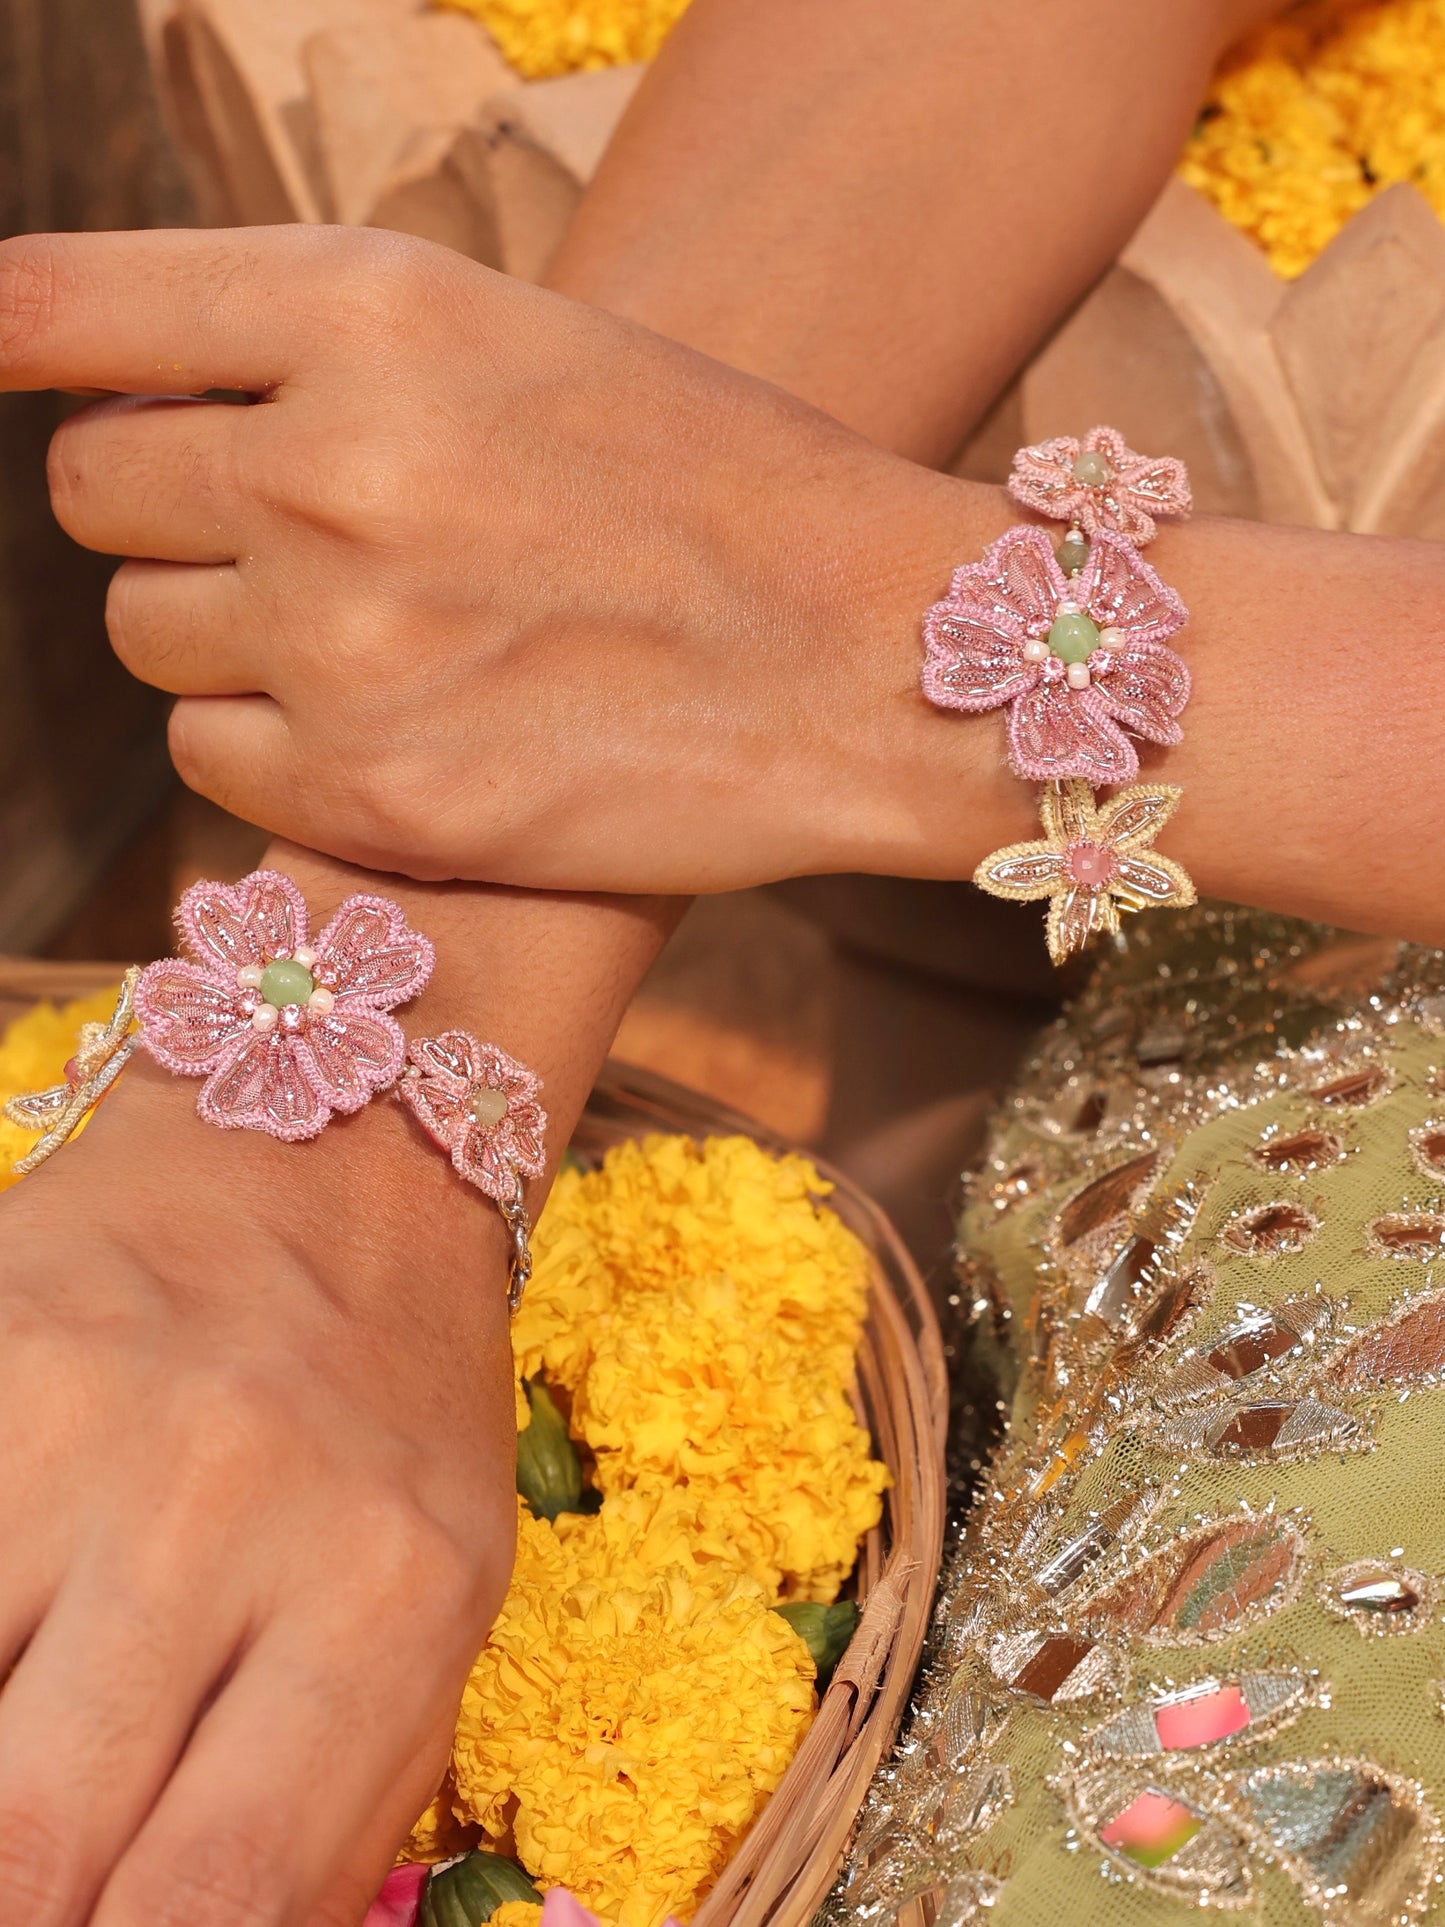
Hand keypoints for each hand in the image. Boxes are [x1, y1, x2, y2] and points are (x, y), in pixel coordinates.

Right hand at [0, 1051, 515, 1926]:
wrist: (340, 1158)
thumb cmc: (396, 1406)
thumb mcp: (440, 1599)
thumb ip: (331, 1802)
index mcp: (394, 1595)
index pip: (210, 1904)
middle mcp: (239, 1504)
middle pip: (35, 1849)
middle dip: (23, 1908)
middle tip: (46, 1876)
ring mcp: (93, 1424)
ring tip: (41, 1730)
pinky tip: (12, 1648)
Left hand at [2, 225, 994, 895]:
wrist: (869, 658)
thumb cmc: (710, 485)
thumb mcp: (520, 341)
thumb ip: (315, 347)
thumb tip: (110, 400)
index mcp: (375, 311)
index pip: (63, 305)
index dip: (2, 334)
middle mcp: (333, 468)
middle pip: (90, 494)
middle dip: (171, 510)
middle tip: (298, 530)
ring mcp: (344, 645)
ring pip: (141, 637)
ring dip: (225, 633)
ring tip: (383, 632)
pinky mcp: (373, 795)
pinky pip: (212, 763)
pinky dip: (274, 747)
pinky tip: (400, 723)